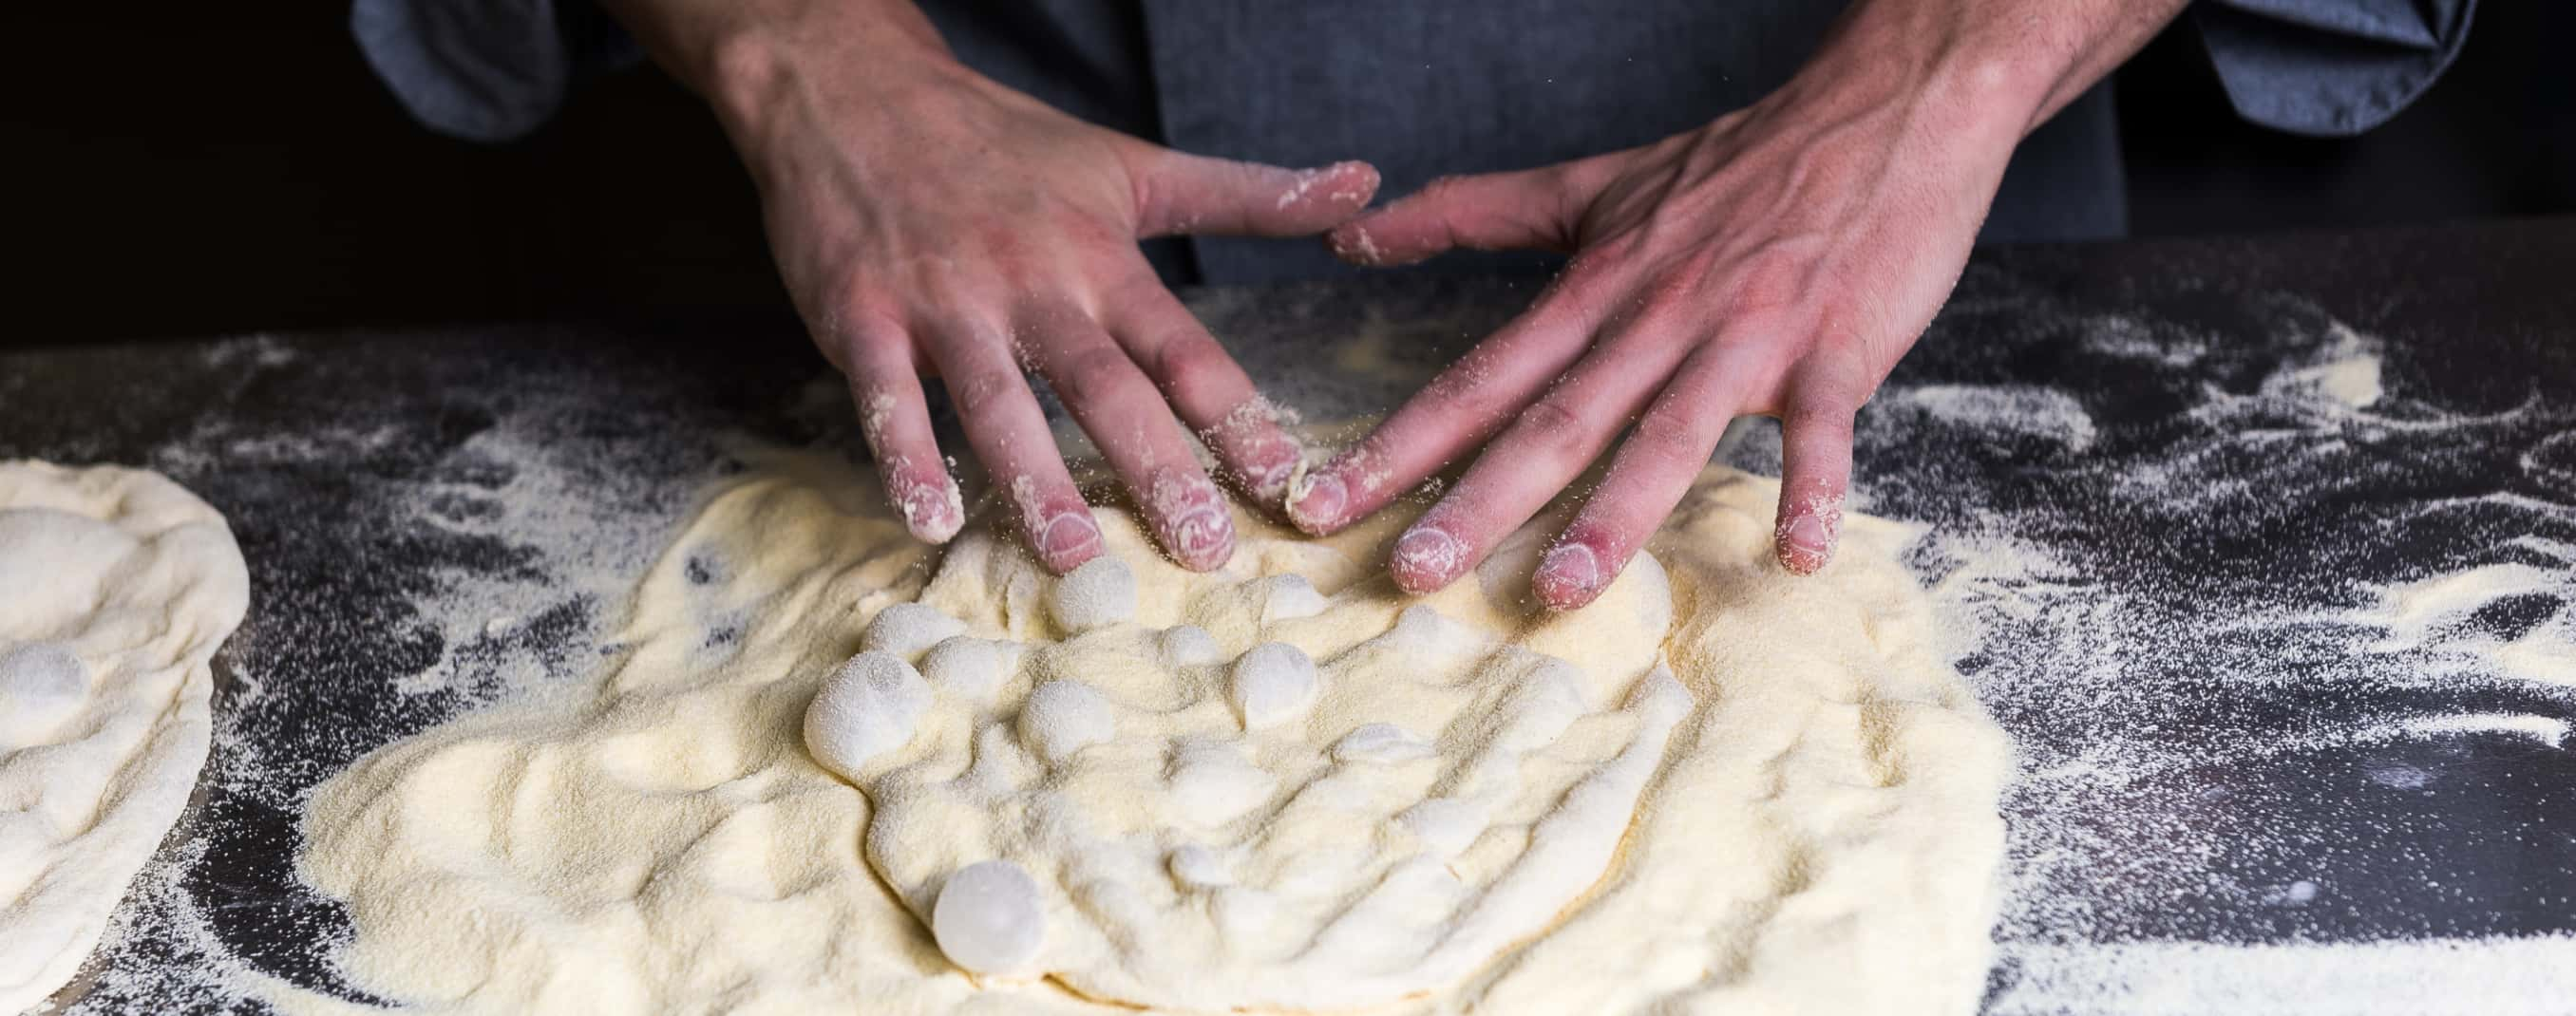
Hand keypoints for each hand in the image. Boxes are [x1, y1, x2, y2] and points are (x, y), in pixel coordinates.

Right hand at [607, 0, 1377, 572]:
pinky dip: (906, 458)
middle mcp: (1031, 283)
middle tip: (1201, 552)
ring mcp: (944, 301)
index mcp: (1100, 255)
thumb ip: (1249, 194)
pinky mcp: (862, 316)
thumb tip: (1364, 185)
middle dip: (1155, 469)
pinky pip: (885, 397)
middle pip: (1102, 385)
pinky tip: (931, 522)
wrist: (856, 91)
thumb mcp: (1133, 162)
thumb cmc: (1003, 142)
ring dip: (1036, 482)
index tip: (1282, 482)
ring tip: (1076, 556)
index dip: (1234, 414)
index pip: (1181, 347)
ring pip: (998, 401)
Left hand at [1286, 0, 2184, 607]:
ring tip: (1560, 590)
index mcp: (1596, 290)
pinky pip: (1822, 431)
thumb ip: (1473, 212)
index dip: (1396, 443)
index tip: (1319, 505)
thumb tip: (1352, 233)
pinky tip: (1796, 557)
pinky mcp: (1836, 349)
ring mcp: (1746, 336)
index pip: (1480, 377)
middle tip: (1410, 572)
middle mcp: (1657, 318)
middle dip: (1478, 500)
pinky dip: (1812, 489)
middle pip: (1554, 420)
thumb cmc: (1736, 164)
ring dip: (1614, 515)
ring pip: (1668, 433)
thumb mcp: (1592, 185)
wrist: (1878, 113)